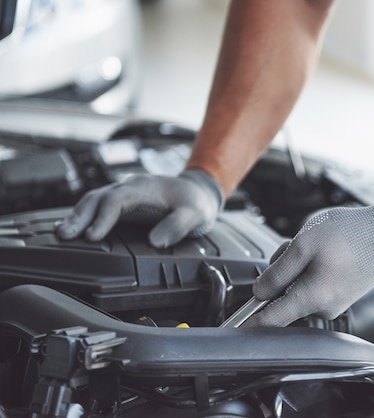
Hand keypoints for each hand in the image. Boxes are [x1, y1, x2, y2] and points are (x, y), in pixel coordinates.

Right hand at [55, 169, 222, 247]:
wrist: (199, 190)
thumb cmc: (195, 202)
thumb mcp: (195, 214)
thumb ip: (177, 226)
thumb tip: (155, 242)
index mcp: (145, 189)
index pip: (117, 200)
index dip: (103, 218)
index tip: (93, 236)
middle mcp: (130, 187)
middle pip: (98, 197)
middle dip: (80, 216)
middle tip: (65, 235)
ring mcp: (124, 192)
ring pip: (94, 199)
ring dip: (77, 215)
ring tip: (62, 233)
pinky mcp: (123, 200)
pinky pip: (98, 204)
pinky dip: (84, 214)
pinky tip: (74, 227)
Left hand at [243, 201, 373, 326]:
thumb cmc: (349, 235)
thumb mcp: (303, 245)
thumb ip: (276, 272)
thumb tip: (259, 292)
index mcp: (311, 299)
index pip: (270, 321)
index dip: (248, 321)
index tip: (233, 326)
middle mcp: (323, 309)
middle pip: (283, 299)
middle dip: (281, 275)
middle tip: (296, 248)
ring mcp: (335, 304)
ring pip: (299, 289)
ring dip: (298, 269)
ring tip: (317, 248)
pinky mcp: (342, 296)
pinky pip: (315, 287)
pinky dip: (312, 271)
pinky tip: (326, 254)